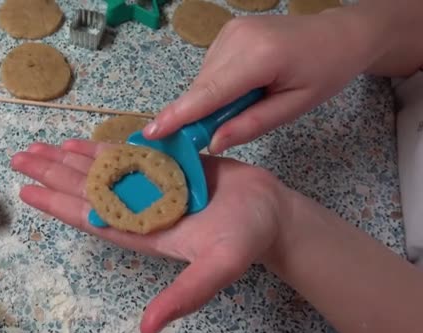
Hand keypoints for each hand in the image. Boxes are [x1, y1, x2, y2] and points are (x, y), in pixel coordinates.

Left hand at [11, 139, 290, 332]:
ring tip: (38, 147)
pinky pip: (125, 156)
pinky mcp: (165, 167)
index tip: (28, 190)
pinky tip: (80, 143)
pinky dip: (101, 149)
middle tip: (20, 157)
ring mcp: (150, 186)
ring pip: (100, 171)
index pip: (91, 217)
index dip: (58, 204)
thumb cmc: (247, 238)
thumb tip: (148, 330)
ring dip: (68, 159)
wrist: (271, 213)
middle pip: (86, 190)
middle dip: (52, 174)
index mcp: (144, 231)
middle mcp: (140, 208)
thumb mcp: (218, 267)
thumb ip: (185, 296)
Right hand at [143, 9, 378, 153]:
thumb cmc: (324, 73)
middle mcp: (237, 38)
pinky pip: (210, 69)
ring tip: (248, 101)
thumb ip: (251, 124)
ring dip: (212, 99)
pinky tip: (244, 86)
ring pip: (204, 79)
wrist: (339, 34)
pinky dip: (218, 85)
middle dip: (200, 114)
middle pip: (202, 87)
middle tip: (214, 135)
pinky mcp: (227, 31)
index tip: (152, 133)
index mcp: (260, 57)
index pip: (210, 92)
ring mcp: (230, 31)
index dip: (179, 114)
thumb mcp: (294, 107)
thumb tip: (212, 142)